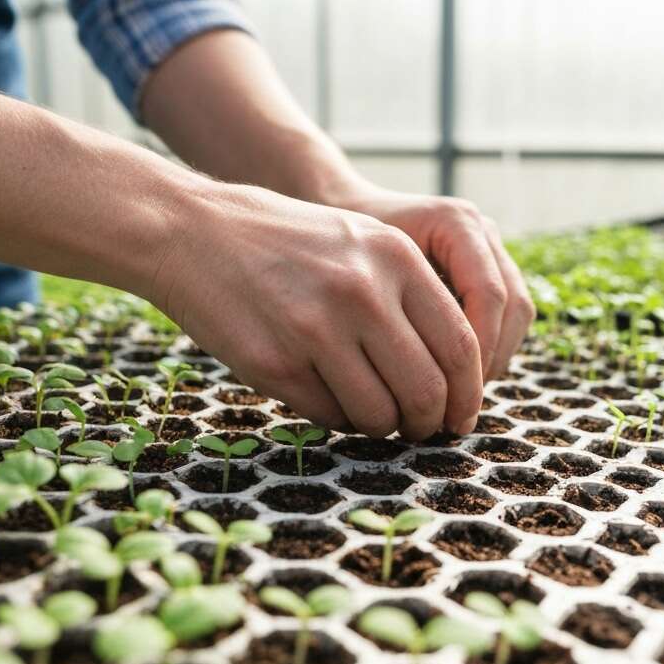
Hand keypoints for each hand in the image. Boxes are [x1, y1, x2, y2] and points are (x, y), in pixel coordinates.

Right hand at [150, 183, 482, 439]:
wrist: (194, 232)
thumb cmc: (288, 244)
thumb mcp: (361, 242)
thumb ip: (411, 294)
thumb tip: (457, 376)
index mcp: (395, 258)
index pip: (460, 345)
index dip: (468, 393)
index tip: (462, 415)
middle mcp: (363, 292)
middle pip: (428, 389)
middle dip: (431, 423)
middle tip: (423, 430)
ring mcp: (317, 329)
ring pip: (381, 414)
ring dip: (384, 428)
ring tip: (373, 416)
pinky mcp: (276, 363)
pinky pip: (330, 416)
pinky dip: (339, 420)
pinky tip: (328, 398)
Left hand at [331, 188, 534, 380]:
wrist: (346, 210)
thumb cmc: (345, 243)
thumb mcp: (362, 272)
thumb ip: (394, 305)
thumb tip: (422, 371)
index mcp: (455, 223)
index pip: (488, 294)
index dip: (477, 348)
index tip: (450, 389)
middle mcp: (481, 232)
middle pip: (513, 305)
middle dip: (490, 360)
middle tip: (459, 400)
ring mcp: (490, 249)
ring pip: (518, 312)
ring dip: (495, 358)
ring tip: (458, 393)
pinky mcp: (489, 270)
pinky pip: (507, 315)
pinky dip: (490, 349)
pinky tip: (455, 376)